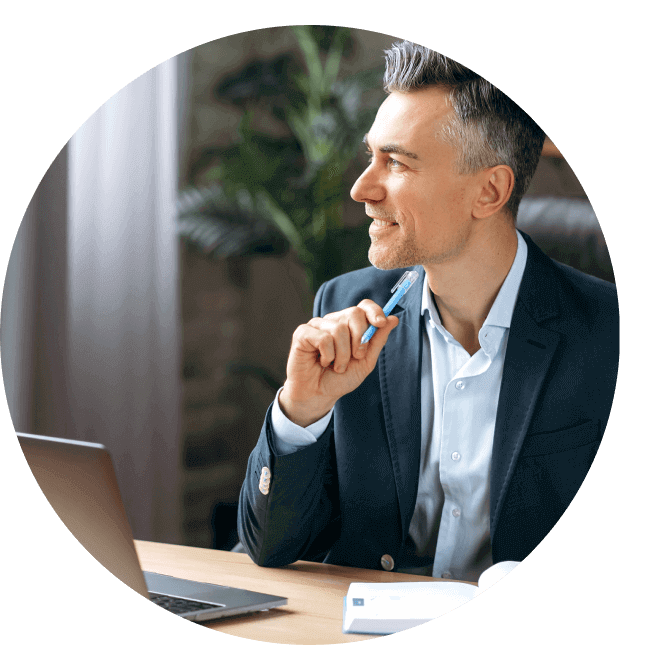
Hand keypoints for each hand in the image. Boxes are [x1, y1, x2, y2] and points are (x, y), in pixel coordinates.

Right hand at [279, 300, 399, 426]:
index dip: (374, 311)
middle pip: (354, 313)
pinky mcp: (303, 333)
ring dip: (343, 355)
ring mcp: (317, 325)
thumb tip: (393, 319)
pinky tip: (323, 362)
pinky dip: (328, 355)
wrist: (319, 395)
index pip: (364, 306)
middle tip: (356, 356)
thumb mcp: (365, 362)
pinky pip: (323, 338)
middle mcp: (334, 321)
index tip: (381, 323)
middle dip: (360, 338)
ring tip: (337, 366)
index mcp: (350, 325)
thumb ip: (378, 340)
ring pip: (339, 329)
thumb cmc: (340, 378)